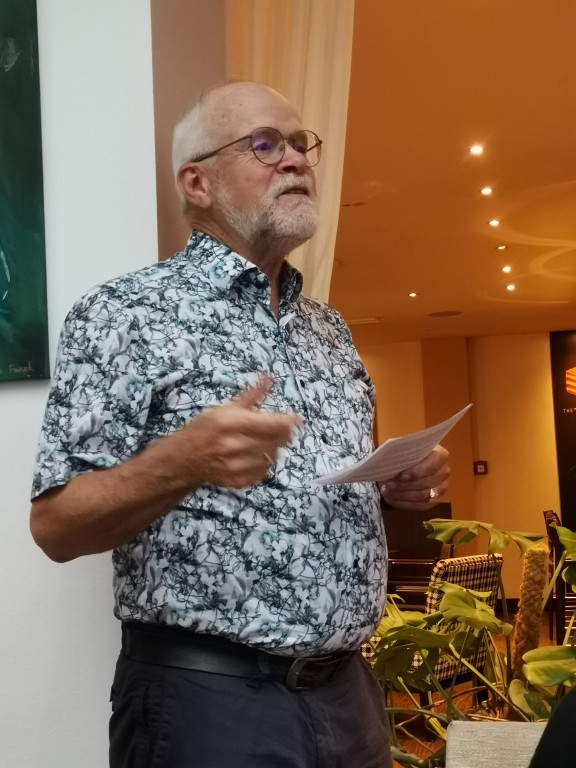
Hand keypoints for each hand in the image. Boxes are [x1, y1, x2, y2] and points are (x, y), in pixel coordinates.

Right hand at [174, 377, 301, 488]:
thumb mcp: (226, 408)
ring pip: (273, 456)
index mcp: (234, 423)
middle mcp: (238, 446)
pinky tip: (253, 455)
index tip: (294, 418)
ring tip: (259, 441)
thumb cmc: (205, 428)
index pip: (276, 425)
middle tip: (275, 428)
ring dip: (272, 448)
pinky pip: (264, 471)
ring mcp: (239, 466)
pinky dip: (264, 463)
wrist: (185, 459)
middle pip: (278, 441)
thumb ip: (252, 395)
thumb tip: (269, 378)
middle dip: (281, 433)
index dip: (290, 421)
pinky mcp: (240, 481)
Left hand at [379, 445, 449, 510]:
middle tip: (388, 485)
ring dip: (402, 495)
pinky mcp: (436, 500)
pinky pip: (421, 506)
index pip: (433, 464)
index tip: (401, 476)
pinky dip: (404, 504)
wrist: (409, 464)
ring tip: (386, 492)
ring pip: (423, 495)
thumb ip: (401, 454)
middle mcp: (444, 471)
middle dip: (405, 485)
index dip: (418, 471)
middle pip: (426, 482)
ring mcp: (442, 487)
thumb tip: (391, 463)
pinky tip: (391, 499)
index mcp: (440, 455)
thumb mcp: (403, 449)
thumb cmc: (407, 455)